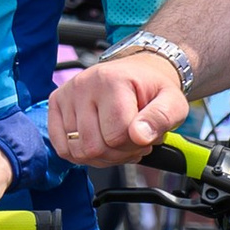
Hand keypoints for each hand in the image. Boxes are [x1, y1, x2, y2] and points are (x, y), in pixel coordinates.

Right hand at [47, 45, 189, 166]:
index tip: (144, 135)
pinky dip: (82, 154)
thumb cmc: (152, 90)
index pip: (117, 136)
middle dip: (119, 153)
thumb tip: (139, 136)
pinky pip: (62, 148)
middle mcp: (84, 85)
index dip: (135, 146)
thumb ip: (162, 118)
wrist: (137, 73)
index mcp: (112, 81)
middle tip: (131, 141)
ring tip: (117, 142)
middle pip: (95, 147)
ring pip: (78, 151)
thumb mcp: (173, 103)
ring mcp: (67, 94)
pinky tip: (99, 142)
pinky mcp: (56, 104)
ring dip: (102, 156)